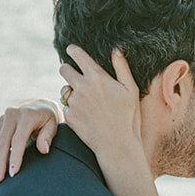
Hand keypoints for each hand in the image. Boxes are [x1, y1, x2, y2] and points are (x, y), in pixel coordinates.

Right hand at [0, 100, 59, 185]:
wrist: (38, 105)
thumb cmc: (48, 119)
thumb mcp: (53, 124)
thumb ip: (48, 136)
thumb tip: (44, 150)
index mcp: (26, 115)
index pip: (18, 139)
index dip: (15, 157)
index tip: (13, 174)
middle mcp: (11, 116)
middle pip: (2, 143)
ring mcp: (2, 121)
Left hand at [59, 45, 148, 184]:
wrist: (117, 146)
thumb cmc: (128, 117)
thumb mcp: (131, 90)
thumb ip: (122, 67)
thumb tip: (116, 49)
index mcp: (97, 77)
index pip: (76, 55)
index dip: (72, 50)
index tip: (70, 50)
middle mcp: (82, 87)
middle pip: (63, 69)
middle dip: (68, 70)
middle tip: (75, 76)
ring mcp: (74, 103)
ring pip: (64, 90)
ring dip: (70, 92)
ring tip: (85, 102)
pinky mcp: (69, 117)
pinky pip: (66, 107)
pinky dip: (72, 109)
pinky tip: (85, 116)